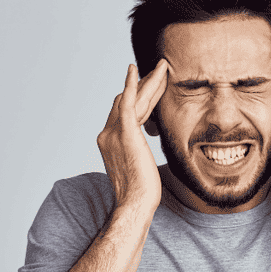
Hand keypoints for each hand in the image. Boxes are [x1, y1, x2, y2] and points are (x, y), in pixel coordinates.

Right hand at [97, 60, 168, 210]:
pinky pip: (127, 103)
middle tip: (160, 70)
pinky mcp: (125, 133)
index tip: (152, 87)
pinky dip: (131, 85)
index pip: (125, 112)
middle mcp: (107, 134)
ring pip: (132, 99)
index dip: (139, 98)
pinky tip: (134, 70)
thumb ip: (138, 152)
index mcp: (110, 142)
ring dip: (148, 82)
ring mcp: (113, 133)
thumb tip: (145, 152)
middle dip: (145, 85)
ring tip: (162, 67)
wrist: (135, 203)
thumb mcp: (138, 167)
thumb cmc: (141, 194)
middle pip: (126, 101)